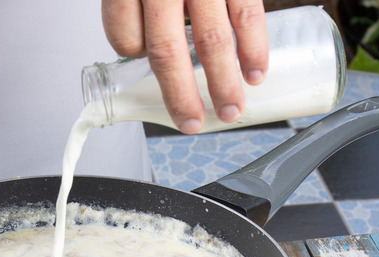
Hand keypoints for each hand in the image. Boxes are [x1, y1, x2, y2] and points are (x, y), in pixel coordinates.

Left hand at [102, 0, 267, 133]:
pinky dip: (253, 50)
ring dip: (222, 83)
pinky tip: (254, 73)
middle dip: (181, 95)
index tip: (141, 57)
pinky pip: (247, 17)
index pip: (124, 35)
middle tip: (191, 123)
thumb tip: (142, 42)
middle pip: (167, 53)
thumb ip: (139, 4)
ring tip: (229, 110)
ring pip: (211, 42)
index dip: (131, 51)